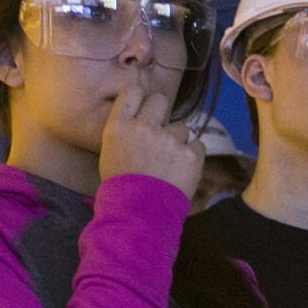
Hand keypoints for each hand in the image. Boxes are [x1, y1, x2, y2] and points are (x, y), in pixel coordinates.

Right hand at [98, 83, 202, 199]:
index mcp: (120, 126)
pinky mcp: (190, 155)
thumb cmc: (120, 187)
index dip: (140, 99)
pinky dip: (192, 156)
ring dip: (178, 140)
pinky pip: (197, 145)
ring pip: (181, 126)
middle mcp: (145, 127)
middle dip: (161, 113)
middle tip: (160, 133)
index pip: (133, 91)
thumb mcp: (110, 153)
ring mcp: (169, 140)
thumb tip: (139, 120)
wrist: (138, 215)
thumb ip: (125, 132)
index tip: (143, 109)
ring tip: (169, 163)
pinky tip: (182, 170)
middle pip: (159, 100)